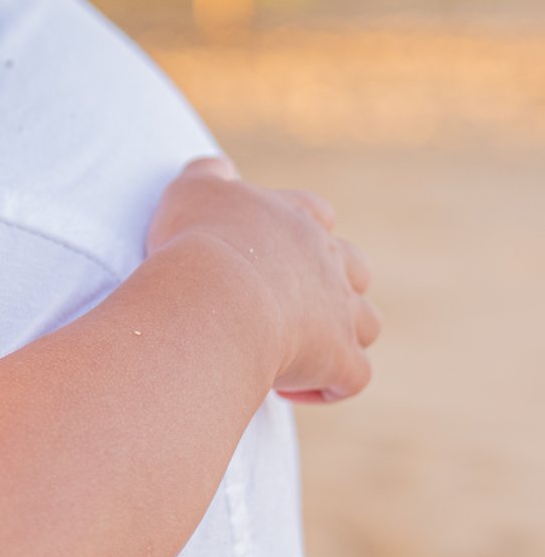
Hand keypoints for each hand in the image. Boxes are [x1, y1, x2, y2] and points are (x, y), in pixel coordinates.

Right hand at [146, 156, 380, 403]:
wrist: (216, 296)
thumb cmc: (199, 240)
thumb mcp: (190, 191)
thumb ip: (207, 174)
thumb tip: (219, 167)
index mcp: (294, 218)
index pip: (314, 213)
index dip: (297, 229)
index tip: (264, 250)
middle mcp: (327, 260)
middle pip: (353, 268)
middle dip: (331, 284)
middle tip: (284, 303)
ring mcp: (340, 311)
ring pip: (365, 322)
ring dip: (338, 336)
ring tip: (296, 350)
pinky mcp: (340, 358)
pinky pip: (351, 377)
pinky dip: (327, 385)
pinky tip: (287, 388)